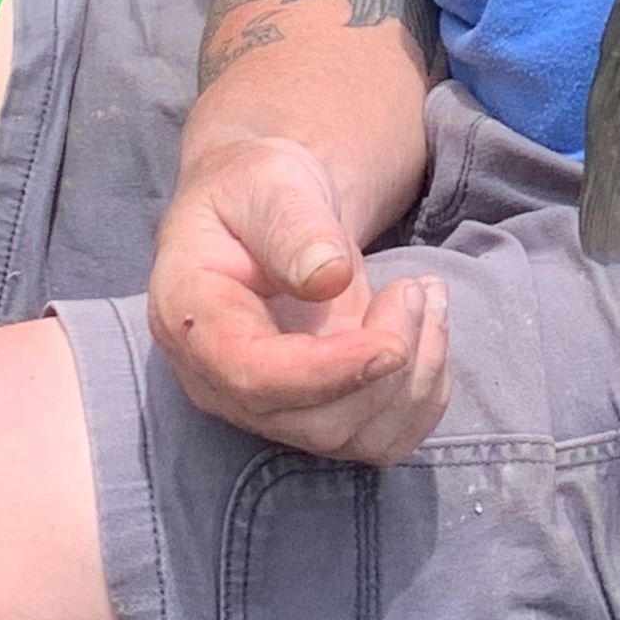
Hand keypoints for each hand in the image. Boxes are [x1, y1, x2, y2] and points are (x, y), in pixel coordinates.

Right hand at [148, 138, 448, 462]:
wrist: (268, 210)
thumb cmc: (257, 190)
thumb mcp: (267, 181)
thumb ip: (290, 225)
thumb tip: (329, 277)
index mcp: (192, 318)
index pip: (253, 377)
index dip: (327, 373)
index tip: (391, 344)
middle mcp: (223, 382)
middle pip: (313, 422)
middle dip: (384, 366)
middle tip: (414, 287)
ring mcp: (272, 406)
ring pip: (355, 437)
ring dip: (415, 377)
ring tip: (425, 294)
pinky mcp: (319, 413)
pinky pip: (382, 437)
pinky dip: (424, 391)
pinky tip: (427, 326)